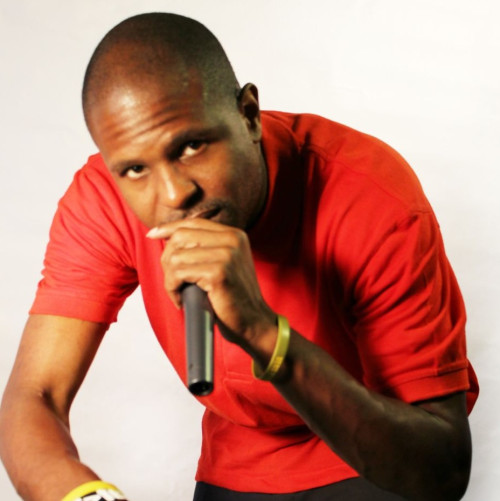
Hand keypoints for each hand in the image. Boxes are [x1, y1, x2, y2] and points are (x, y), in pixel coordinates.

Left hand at [147, 218, 275, 348]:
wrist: (254, 321)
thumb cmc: (233, 297)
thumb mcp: (223, 264)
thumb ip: (205, 247)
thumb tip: (169, 236)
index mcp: (234, 234)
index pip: (194, 223)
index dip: (170, 228)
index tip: (153, 235)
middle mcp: (232, 239)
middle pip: (181, 237)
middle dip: (168, 260)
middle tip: (174, 282)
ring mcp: (227, 255)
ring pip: (176, 256)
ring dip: (170, 279)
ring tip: (180, 293)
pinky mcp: (218, 272)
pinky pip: (178, 273)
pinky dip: (172, 289)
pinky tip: (182, 300)